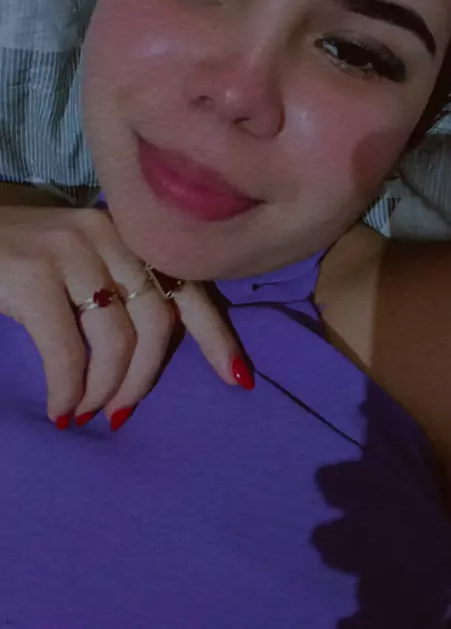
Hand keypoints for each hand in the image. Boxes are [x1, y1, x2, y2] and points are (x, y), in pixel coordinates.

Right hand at [0, 205, 252, 428]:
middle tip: (120, 411)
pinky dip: (69, 389)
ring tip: (87, 410)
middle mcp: (108, 234)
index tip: (237, 378)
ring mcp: (69, 251)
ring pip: (118, 338)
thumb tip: (151, 353)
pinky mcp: (31, 276)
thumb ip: (121, 288)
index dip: (216, 335)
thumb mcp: (82, 261)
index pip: (189, 283)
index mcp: (127, 233)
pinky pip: (68, 350)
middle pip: (158, 319)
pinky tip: (62, 409)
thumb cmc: (20, 254)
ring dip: (106, 388)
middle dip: (146, 377)